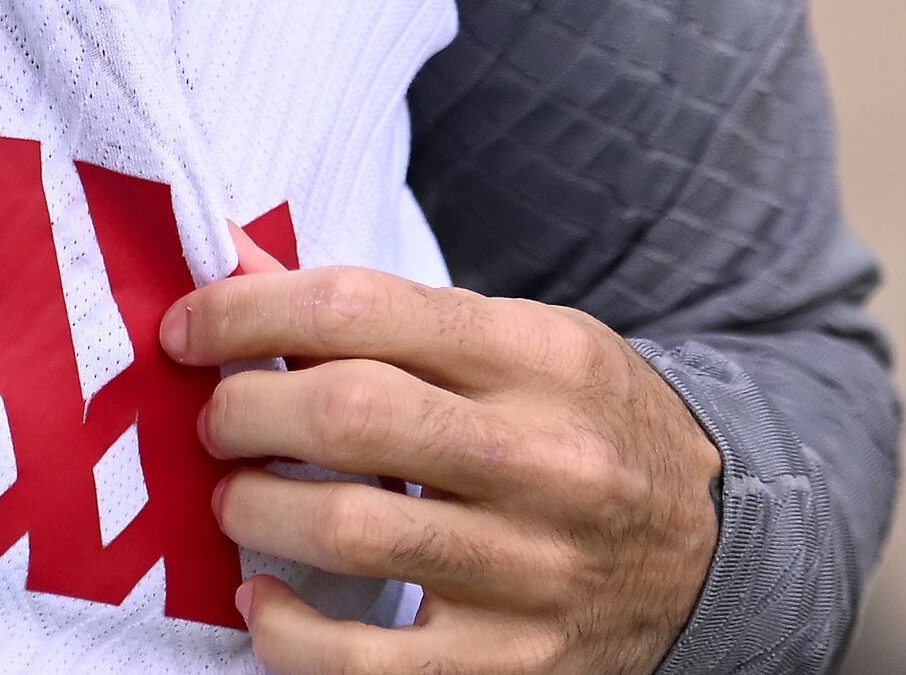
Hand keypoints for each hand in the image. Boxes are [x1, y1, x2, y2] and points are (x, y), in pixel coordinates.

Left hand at [171, 250, 721, 673]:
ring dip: (253, 509)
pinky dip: (285, 632)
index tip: (190, 328)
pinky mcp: (509, 665)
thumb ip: (397, 317)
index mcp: (541, 354)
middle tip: (216, 420)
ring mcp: (529, 570)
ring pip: (344, 532)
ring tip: (239, 498)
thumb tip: (243, 271)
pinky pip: (362, 666)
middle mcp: (543, 457)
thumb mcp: (526, 343)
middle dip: (242, 411)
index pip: (362, 306)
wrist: (715, 551)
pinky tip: (264, 599)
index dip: (248, 312)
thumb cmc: (587, 429)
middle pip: (345, 414)